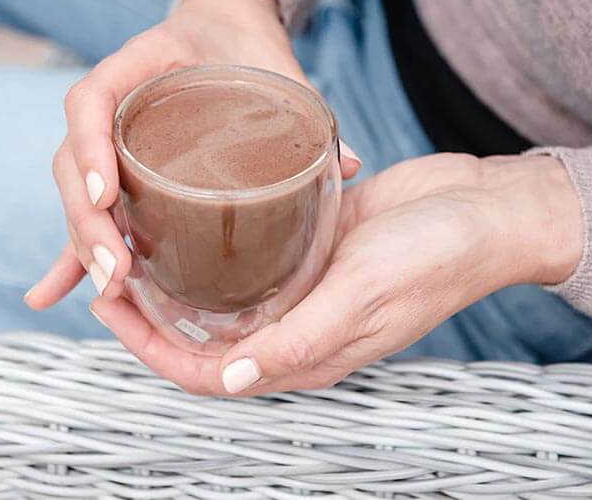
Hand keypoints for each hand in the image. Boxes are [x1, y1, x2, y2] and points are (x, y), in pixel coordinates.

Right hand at [25, 0, 360, 309]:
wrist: (224, 23)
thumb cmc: (244, 43)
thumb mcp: (274, 68)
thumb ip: (305, 109)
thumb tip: (348, 167)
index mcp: (138, 65)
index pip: (90, 100)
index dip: (91, 146)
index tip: (108, 193)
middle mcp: (110, 103)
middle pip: (72, 160)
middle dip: (85, 220)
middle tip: (116, 270)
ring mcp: (107, 138)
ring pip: (76, 192)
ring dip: (81, 242)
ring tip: (107, 288)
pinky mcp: (116, 169)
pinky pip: (87, 210)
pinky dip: (71, 252)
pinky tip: (50, 295)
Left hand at [89, 153, 582, 394]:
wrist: (482, 211)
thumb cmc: (434, 256)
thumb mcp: (363, 294)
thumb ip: (298, 339)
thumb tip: (231, 379)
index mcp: (308, 354)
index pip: (211, 374)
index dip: (153, 351)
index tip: (111, 309)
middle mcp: (298, 328)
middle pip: (206, 340)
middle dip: (151, 318)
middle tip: (108, 274)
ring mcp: (304, 289)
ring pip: (224, 302)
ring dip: (177, 285)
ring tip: (134, 248)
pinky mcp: (312, 250)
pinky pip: (252, 261)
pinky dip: (213, 251)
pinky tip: (188, 219)